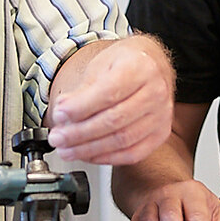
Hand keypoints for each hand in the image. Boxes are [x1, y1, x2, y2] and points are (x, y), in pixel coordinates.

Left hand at [47, 36, 172, 164]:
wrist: (152, 64)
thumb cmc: (125, 63)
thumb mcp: (101, 65)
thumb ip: (82, 91)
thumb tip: (63, 114)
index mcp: (140, 67)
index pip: (108, 93)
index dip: (81, 107)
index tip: (59, 114)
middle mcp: (156, 91)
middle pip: (114, 120)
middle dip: (79, 133)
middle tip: (57, 137)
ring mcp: (162, 114)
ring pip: (122, 140)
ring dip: (89, 149)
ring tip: (67, 149)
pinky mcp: (161, 133)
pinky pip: (132, 153)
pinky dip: (106, 157)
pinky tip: (88, 154)